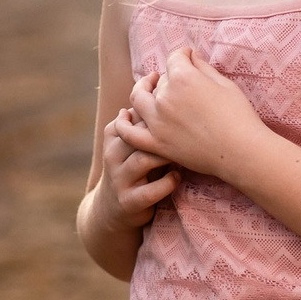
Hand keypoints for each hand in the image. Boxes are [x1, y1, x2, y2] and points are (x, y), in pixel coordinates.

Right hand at [99, 107, 179, 228]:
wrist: (112, 209)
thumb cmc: (133, 168)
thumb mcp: (133, 145)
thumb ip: (145, 122)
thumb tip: (168, 89)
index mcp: (114, 137)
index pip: (130, 115)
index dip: (153, 107)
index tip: (175, 101)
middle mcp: (113, 156)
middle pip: (136, 134)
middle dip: (161, 129)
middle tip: (188, 126)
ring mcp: (120, 179)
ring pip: (143, 160)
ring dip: (166, 155)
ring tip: (184, 152)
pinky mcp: (129, 201)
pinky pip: (150, 191)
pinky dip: (167, 182)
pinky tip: (178, 176)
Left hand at [116, 48, 268, 179]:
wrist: (241, 151)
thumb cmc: (238, 116)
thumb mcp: (224, 83)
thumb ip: (203, 67)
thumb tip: (191, 57)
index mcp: (183, 78)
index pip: (174, 58)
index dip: (183, 56)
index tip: (188, 58)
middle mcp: (165, 97)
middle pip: (159, 80)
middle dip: (168, 76)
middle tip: (178, 81)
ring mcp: (158, 122)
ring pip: (138, 99)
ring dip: (141, 90)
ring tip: (147, 88)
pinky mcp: (156, 143)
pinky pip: (129, 133)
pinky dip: (123, 123)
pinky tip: (124, 116)